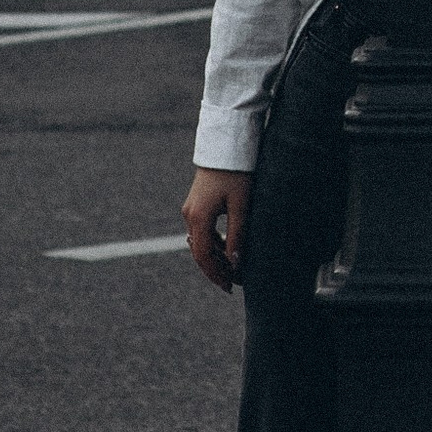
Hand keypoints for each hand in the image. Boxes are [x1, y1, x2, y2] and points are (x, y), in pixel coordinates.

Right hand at [184, 165, 250, 292]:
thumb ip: (238, 235)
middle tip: (231, 284)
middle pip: (198, 252)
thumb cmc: (236, 174)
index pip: (203, 256)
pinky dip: (212, 243)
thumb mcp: (241, 206)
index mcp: (199, 217)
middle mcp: (190, 215)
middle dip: (214, 269)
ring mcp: (191, 209)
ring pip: (199, 242)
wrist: (226, 146)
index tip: (229, 286)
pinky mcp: (197, 203)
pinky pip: (201, 231)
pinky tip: (226, 249)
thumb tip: (235, 262)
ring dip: (214, 257)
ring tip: (231, 270)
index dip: (216, 274)